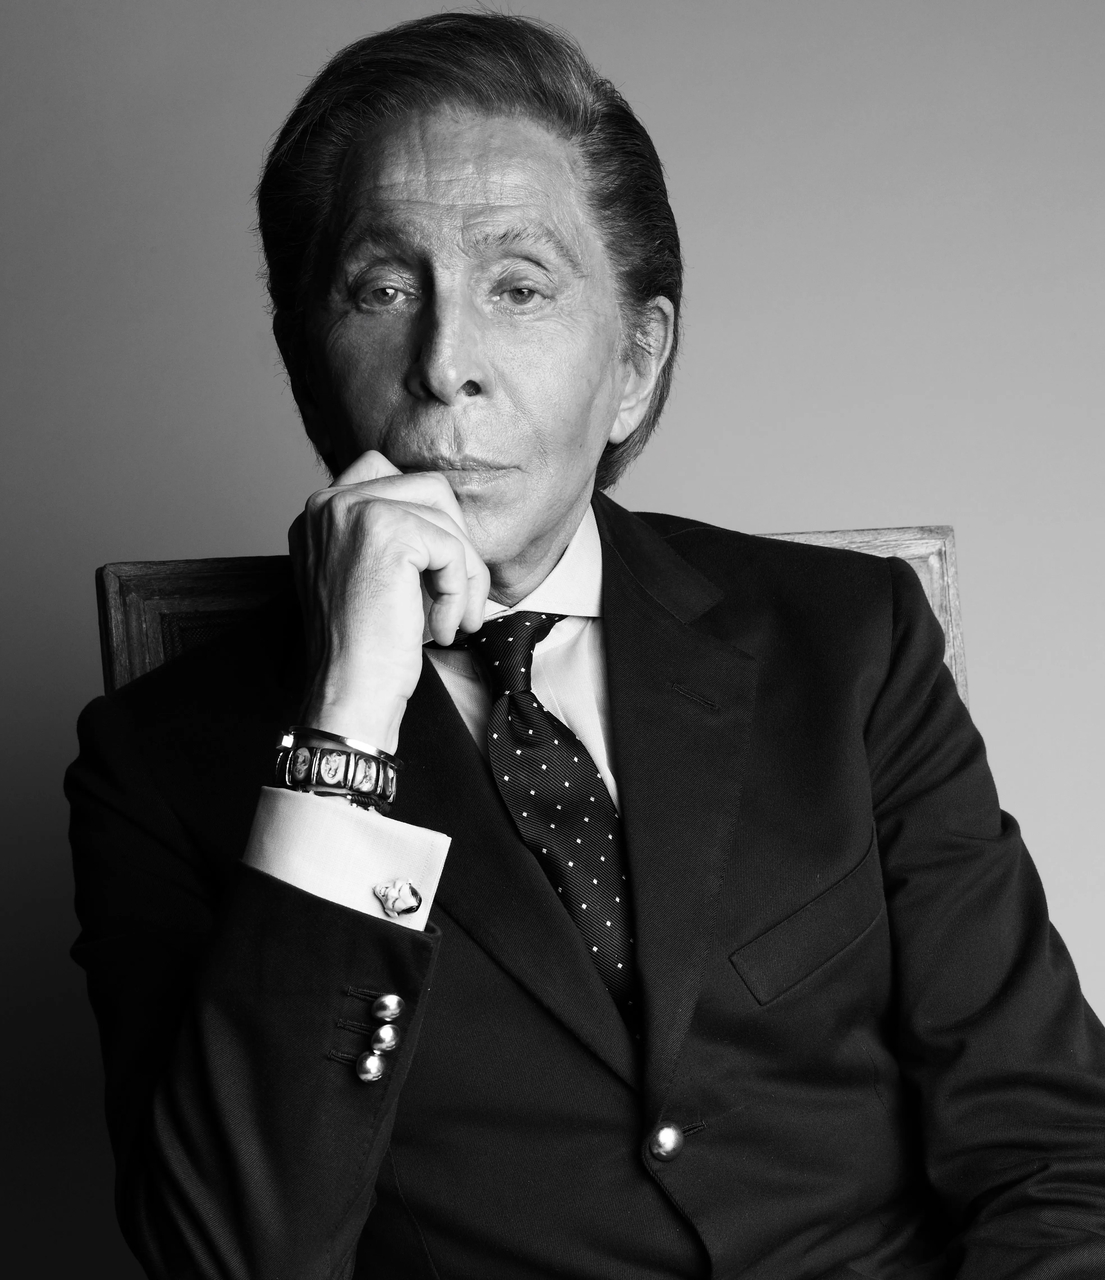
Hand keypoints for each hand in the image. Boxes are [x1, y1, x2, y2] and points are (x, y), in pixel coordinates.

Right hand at [290, 450, 490, 752]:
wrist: (349, 694)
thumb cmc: (364, 649)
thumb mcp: (370, 579)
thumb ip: (394, 539)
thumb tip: (451, 520)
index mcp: (320, 513)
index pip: (390, 475)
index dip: (428, 521)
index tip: (433, 573)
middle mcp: (328, 503)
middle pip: (428, 489)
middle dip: (456, 544)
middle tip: (457, 597)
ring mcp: (353, 511)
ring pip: (447, 518)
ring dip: (465, 572)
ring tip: (455, 618)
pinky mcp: (386, 531)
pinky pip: (452, 549)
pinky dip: (459, 592)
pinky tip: (442, 629)